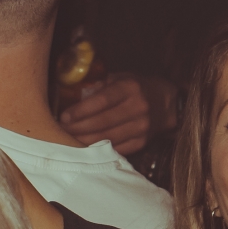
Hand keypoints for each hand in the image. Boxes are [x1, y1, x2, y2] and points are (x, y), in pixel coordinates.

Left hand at [59, 72, 176, 155]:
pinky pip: (116, 148)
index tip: (64, 117)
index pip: (102, 101)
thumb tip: (73, 95)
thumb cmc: (137, 88)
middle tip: (60, 131)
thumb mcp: (120, 78)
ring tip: (67, 140)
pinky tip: (85, 148)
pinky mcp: (142, 142)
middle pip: (102, 122)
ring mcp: (142, 127)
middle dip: (77, 128)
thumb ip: (99, 85)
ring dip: (84, 141)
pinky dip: (99, 150)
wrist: (167, 104)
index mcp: (130, 88)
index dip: (81, 110)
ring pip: (107, 138)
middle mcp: (138, 108)